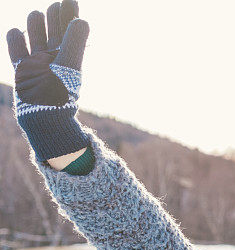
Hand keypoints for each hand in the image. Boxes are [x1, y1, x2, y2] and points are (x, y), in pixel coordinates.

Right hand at [6, 0, 89, 161]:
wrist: (44, 116)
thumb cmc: (59, 93)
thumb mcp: (68, 65)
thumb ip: (74, 43)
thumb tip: (82, 20)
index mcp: (69, 54)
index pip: (70, 28)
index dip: (69, 12)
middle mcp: (55, 56)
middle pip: (53, 27)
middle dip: (53, 15)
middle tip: (55, 7)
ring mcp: (37, 61)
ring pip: (34, 33)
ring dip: (35, 23)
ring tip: (37, 15)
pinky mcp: (22, 68)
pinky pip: (15, 46)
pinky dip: (15, 37)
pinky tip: (17, 31)